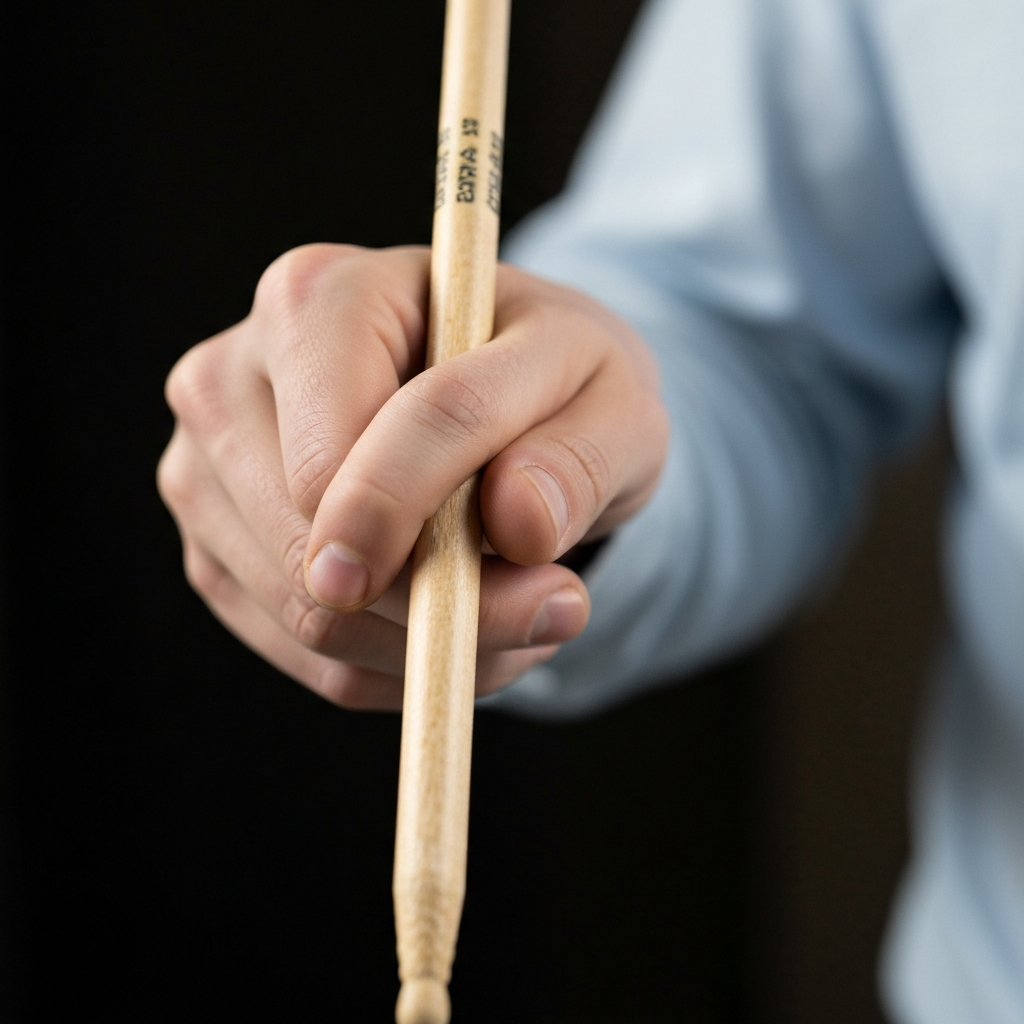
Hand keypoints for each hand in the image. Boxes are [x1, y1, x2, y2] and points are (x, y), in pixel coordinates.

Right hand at [158, 244, 667, 709]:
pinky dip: (394, 664)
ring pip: (302, 613)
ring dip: (426, 643)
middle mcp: (231, 377)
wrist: (505, 394)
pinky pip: (302, 653)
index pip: (334, 453)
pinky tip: (457, 616)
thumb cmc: (550, 379)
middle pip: (304, 544)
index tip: (536, 598)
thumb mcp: (611, 393)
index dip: (413, 537)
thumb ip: (576, 454)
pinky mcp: (217, 547)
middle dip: (436, 602)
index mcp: (316, 299)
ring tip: (518, 603)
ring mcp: (208, 468)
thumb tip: (517, 527)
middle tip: (556, 608)